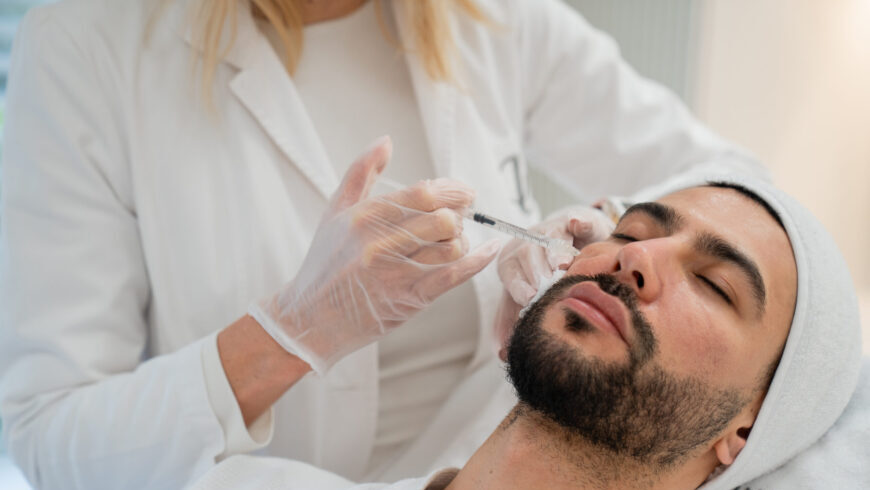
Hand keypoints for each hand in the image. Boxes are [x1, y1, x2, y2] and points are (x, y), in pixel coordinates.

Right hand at [249, 137, 498, 373]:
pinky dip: (478, 261)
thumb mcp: (335, 213)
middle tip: (459, 218)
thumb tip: (385, 141)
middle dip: (459, 216)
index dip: (452, 190)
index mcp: (363, 218)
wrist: (310, 319)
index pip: (423, 193)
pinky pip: (454, 276)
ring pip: (452, 248)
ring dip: (461, 241)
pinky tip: (490, 250)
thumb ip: (361, 173)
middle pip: (443, 219)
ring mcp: (394, 274)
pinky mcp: (408, 300)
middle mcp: (379, 244)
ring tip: (453, 241)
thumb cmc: (324, 265)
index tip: (465, 192)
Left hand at [493, 206, 613, 359]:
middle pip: (528, 255)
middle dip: (538, 273)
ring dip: (555, 252)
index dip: (519, 285)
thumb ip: (514, 323)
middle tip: (550, 289)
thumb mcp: (526, 299)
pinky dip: (577, 223)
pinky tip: (576, 225)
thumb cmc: (542, 279)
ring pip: (550, 239)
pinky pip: (574, 221)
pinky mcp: (572, 220)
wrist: (568, 245)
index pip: (510, 272)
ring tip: (562, 267)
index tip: (530, 299)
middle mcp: (526, 243)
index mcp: (510, 262)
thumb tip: (501, 354)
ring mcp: (549, 229)